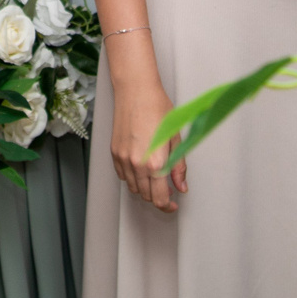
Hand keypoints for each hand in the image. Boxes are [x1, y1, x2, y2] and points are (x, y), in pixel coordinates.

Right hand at [108, 67, 187, 212]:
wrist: (136, 91)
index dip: (167, 206)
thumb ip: (178, 166)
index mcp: (155, 163)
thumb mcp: (175, 138)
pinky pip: (122, 175)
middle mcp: (137, 164)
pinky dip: (132, 178)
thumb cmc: (158, 108)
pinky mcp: (114, 152)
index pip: (159, 198)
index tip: (173, 205)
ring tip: (154, 178)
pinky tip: (140, 168)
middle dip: (158, 197)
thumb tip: (181, 186)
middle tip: (167, 191)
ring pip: (133, 188)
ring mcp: (123, 159)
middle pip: (146, 196)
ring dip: (144, 189)